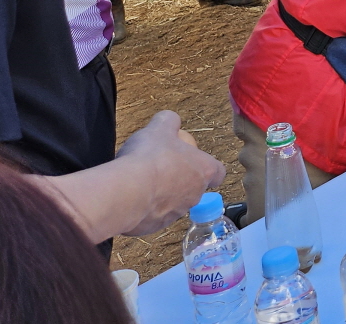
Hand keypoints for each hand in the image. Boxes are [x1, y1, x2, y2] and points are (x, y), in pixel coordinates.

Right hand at [113, 111, 224, 236]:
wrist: (127, 191)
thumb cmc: (150, 158)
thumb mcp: (160, 127)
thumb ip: (169, 121)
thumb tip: (171, 119)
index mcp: (203, 170)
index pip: (218, 172)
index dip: (209, 167)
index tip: (198, 163)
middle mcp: (195, 195)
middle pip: (194, 188)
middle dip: (180, 180)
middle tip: (161, 169)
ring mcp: (176, 214)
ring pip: (173, 204)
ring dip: (162, 195)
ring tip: (141, 183)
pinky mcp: (155, 226)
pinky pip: (152, 217)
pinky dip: (144, 209)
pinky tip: (130, 197)